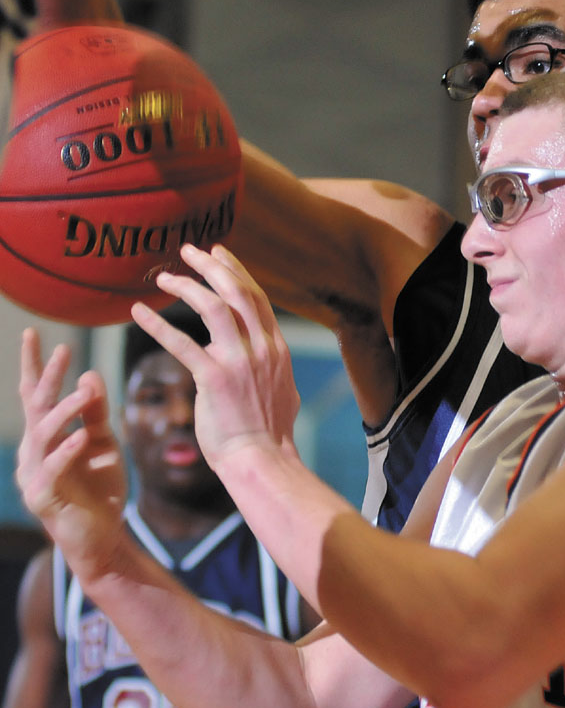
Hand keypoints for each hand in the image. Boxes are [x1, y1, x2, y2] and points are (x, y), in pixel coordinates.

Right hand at [16, 329, 126, 581]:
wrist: (103, 536)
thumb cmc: (99, 488)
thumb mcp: (103, 443)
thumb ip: (96, 413)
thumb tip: (89, 374)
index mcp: (47, 436)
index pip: (36, 394)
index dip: (35, 365)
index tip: (34, 333)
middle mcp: (34, 451)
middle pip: (36, 407)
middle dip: (48, 377)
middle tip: (65, 350)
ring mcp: (34, 474)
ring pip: (42, 435)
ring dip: (64, 411)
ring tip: (86, 393)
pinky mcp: (44, 498)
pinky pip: (53, 470)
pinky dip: (66, 451)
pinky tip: (81, 436)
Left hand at [131, 243, 301, 471]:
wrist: (262, 457)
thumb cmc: (269, 431)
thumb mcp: (283, 389)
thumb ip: (272, 366)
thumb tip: (265, 356)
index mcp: (275, 348)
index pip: (255, 297)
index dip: (236, 271)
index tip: (218, 253)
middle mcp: (261, 347)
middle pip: (237, 291)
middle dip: (212, 265)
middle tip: (189, 250)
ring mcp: (239, 361)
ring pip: (213, 306)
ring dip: (187, 286)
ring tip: (164, 277)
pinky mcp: (214, 379)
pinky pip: (181, 342)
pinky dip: (157, 324)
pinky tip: (138, 312)